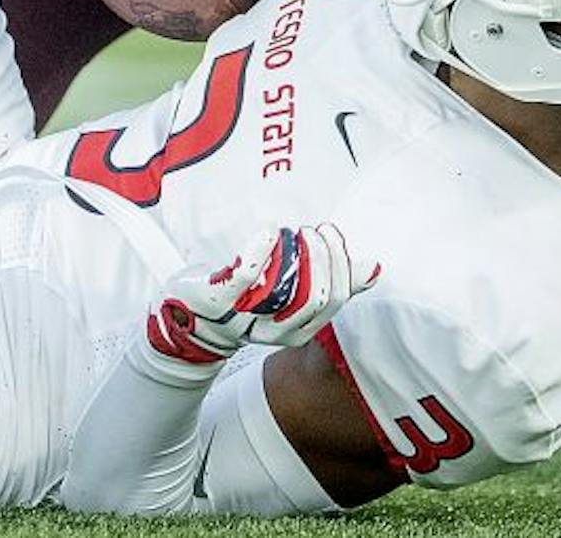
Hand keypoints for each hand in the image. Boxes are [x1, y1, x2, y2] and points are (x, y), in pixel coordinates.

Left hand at [141, 223, 376, 382]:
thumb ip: (327, 282)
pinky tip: (270, 230)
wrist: (188, 323)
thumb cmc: (244, 301)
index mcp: (296, 330)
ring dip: (294, 251)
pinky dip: (263, 248)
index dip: (340, 264)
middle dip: (321, 256)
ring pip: (284, 286)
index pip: (333, 300)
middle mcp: (273, 330)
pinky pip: (247, 274)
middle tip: (312, 231)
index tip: (331, 234)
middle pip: (314, 296)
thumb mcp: (287, 296)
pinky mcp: (218, 299)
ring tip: (292, 231)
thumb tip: (371, 268)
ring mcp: (245, 316)